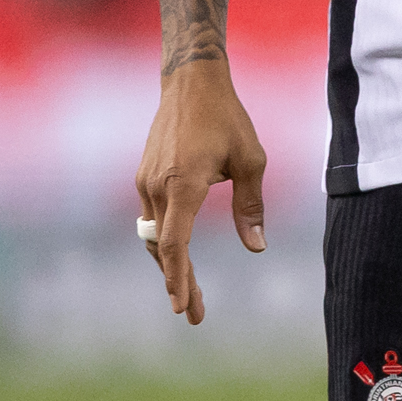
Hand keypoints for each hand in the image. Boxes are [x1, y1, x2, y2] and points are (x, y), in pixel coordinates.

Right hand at [136, 59, 267, 323]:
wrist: (191, 84)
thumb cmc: (227, 119)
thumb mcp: (251, 161)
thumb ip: (251, 206)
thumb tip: (256, 247)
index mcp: (183, 184)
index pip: (175, 244)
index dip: (179, 278)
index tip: (183, 306)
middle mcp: (157, 186)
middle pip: (163, 249)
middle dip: (178, 284)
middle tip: (193, 316)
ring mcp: (146, 182)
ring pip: (154, 237)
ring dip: (170, 266)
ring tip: (189, 294)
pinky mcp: (144, 176)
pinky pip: (152, 220)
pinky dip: (164, 244)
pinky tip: (179, 258)